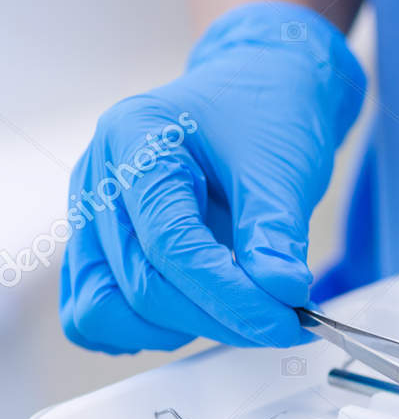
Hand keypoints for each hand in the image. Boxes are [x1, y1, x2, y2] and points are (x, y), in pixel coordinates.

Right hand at [59, 1, 365, 352]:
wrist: (261, 89)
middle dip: (217, 317)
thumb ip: (276, 232)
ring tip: (242, 313)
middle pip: (140, 284)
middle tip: (283, 324)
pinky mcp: (102, 247)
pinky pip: (96, 312)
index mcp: (135, 138)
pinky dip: (145, 329)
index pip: (170, 243)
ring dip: (180, 329)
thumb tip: (282, 295)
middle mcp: (98, 179)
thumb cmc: (267, 111)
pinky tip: (201, 314)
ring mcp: (93, 216)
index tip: (285, 322)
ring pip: (109, 309)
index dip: (230, 296)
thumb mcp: (283, 163)